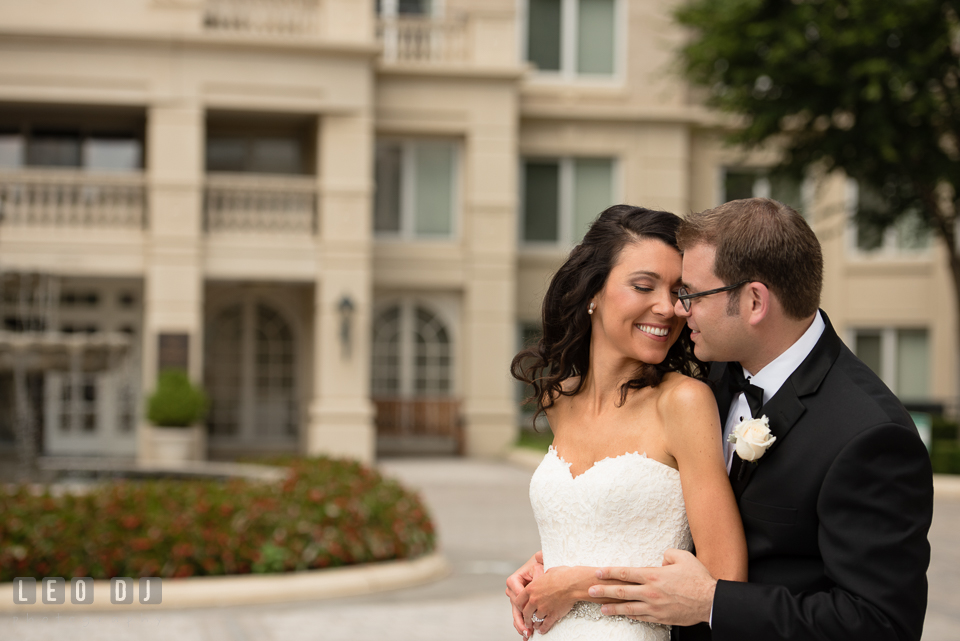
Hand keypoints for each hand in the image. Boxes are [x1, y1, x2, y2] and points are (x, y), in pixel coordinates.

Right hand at [506, 552, 543, 637]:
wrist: (542, 569)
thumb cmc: (541, 566)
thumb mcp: (540, 564)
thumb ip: (539, 564)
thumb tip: (539, 563)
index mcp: (514, 579)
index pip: (516, 591)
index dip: (523, 600)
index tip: (530, 606)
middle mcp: (512, 590)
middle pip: (515, 605)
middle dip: (521, 617)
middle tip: (528, 625)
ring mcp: (515, 598)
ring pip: (516, 613)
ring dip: (520, 624)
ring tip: (526, 633)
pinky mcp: (520, 605)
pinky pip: (519, 616)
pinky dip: (521, 625)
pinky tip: (525, 633)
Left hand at [518, 566, 580, 634]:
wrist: (573, 583)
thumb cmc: (562, 575)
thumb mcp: (547, 573)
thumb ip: (541, 578)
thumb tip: (542, 578)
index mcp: (531, 588)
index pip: (519, 600)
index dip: (519, 605)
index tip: (521, 608)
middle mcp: (534, 600)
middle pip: (525, 612)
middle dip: (526, 617)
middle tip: (527, 620)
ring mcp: (543, 608)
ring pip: (535, 620)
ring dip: (534, 623)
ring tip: (535, 626)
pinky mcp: (552, 615)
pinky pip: (545, 625)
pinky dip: (543, 629)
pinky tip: (542, 630)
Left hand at [588, 549, 716, 626]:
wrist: (710, 601)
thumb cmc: (698, 579)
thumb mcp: (683, 557)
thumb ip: (668, 554)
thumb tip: (661, 558)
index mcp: (653, 575)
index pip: (625, 573)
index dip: (610, 572)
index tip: (598, 572)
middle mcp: (650, 591)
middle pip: (621, 591)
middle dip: (604, 590)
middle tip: (590, 590)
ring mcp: (654, 607)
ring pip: (628, 608)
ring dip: (613, 608)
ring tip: (601, 608)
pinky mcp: (660, 617)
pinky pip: (641, 617)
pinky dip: (630, 616)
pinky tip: (623, 615)